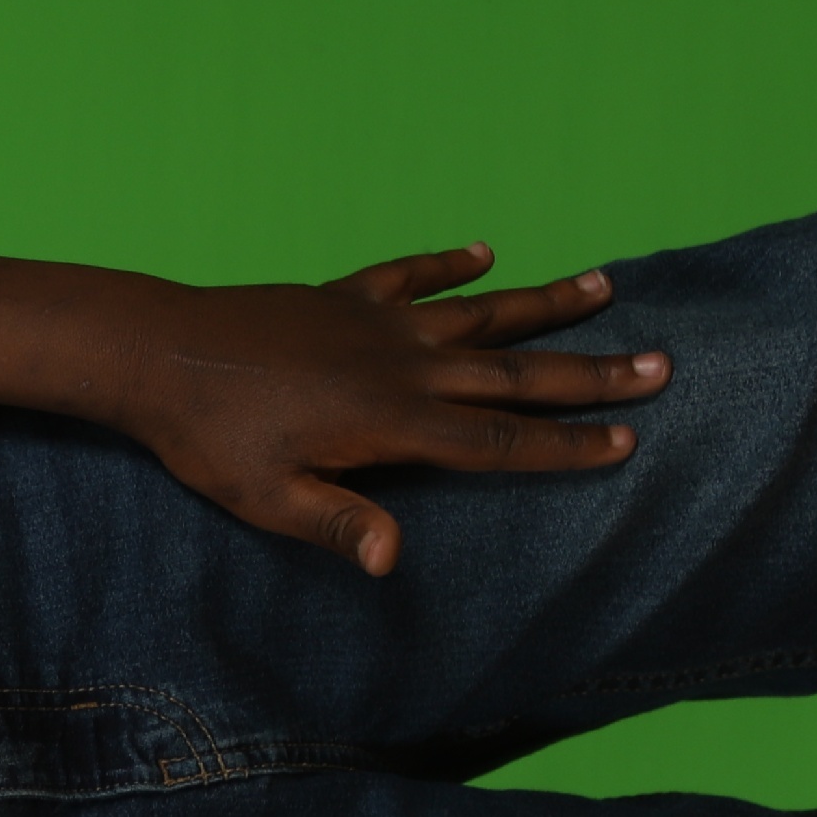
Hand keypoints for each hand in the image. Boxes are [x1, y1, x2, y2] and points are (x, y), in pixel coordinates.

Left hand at [0, 245, 669, 574]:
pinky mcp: (340, 297)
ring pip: (479, 313)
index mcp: (392, 423)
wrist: (154, 354)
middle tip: (662, 366)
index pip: (498, 440)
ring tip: (610, 285)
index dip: (565, 444)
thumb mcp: (265, 499)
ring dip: (545, 303)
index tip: (627, 440)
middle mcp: (401, 366)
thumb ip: (337, 524)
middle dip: (590, 374)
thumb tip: (394, 563)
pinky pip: (407, 275)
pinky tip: (485, 252)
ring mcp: (374, 324)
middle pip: (514, 373)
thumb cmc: (206, 441)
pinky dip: (447, 264)